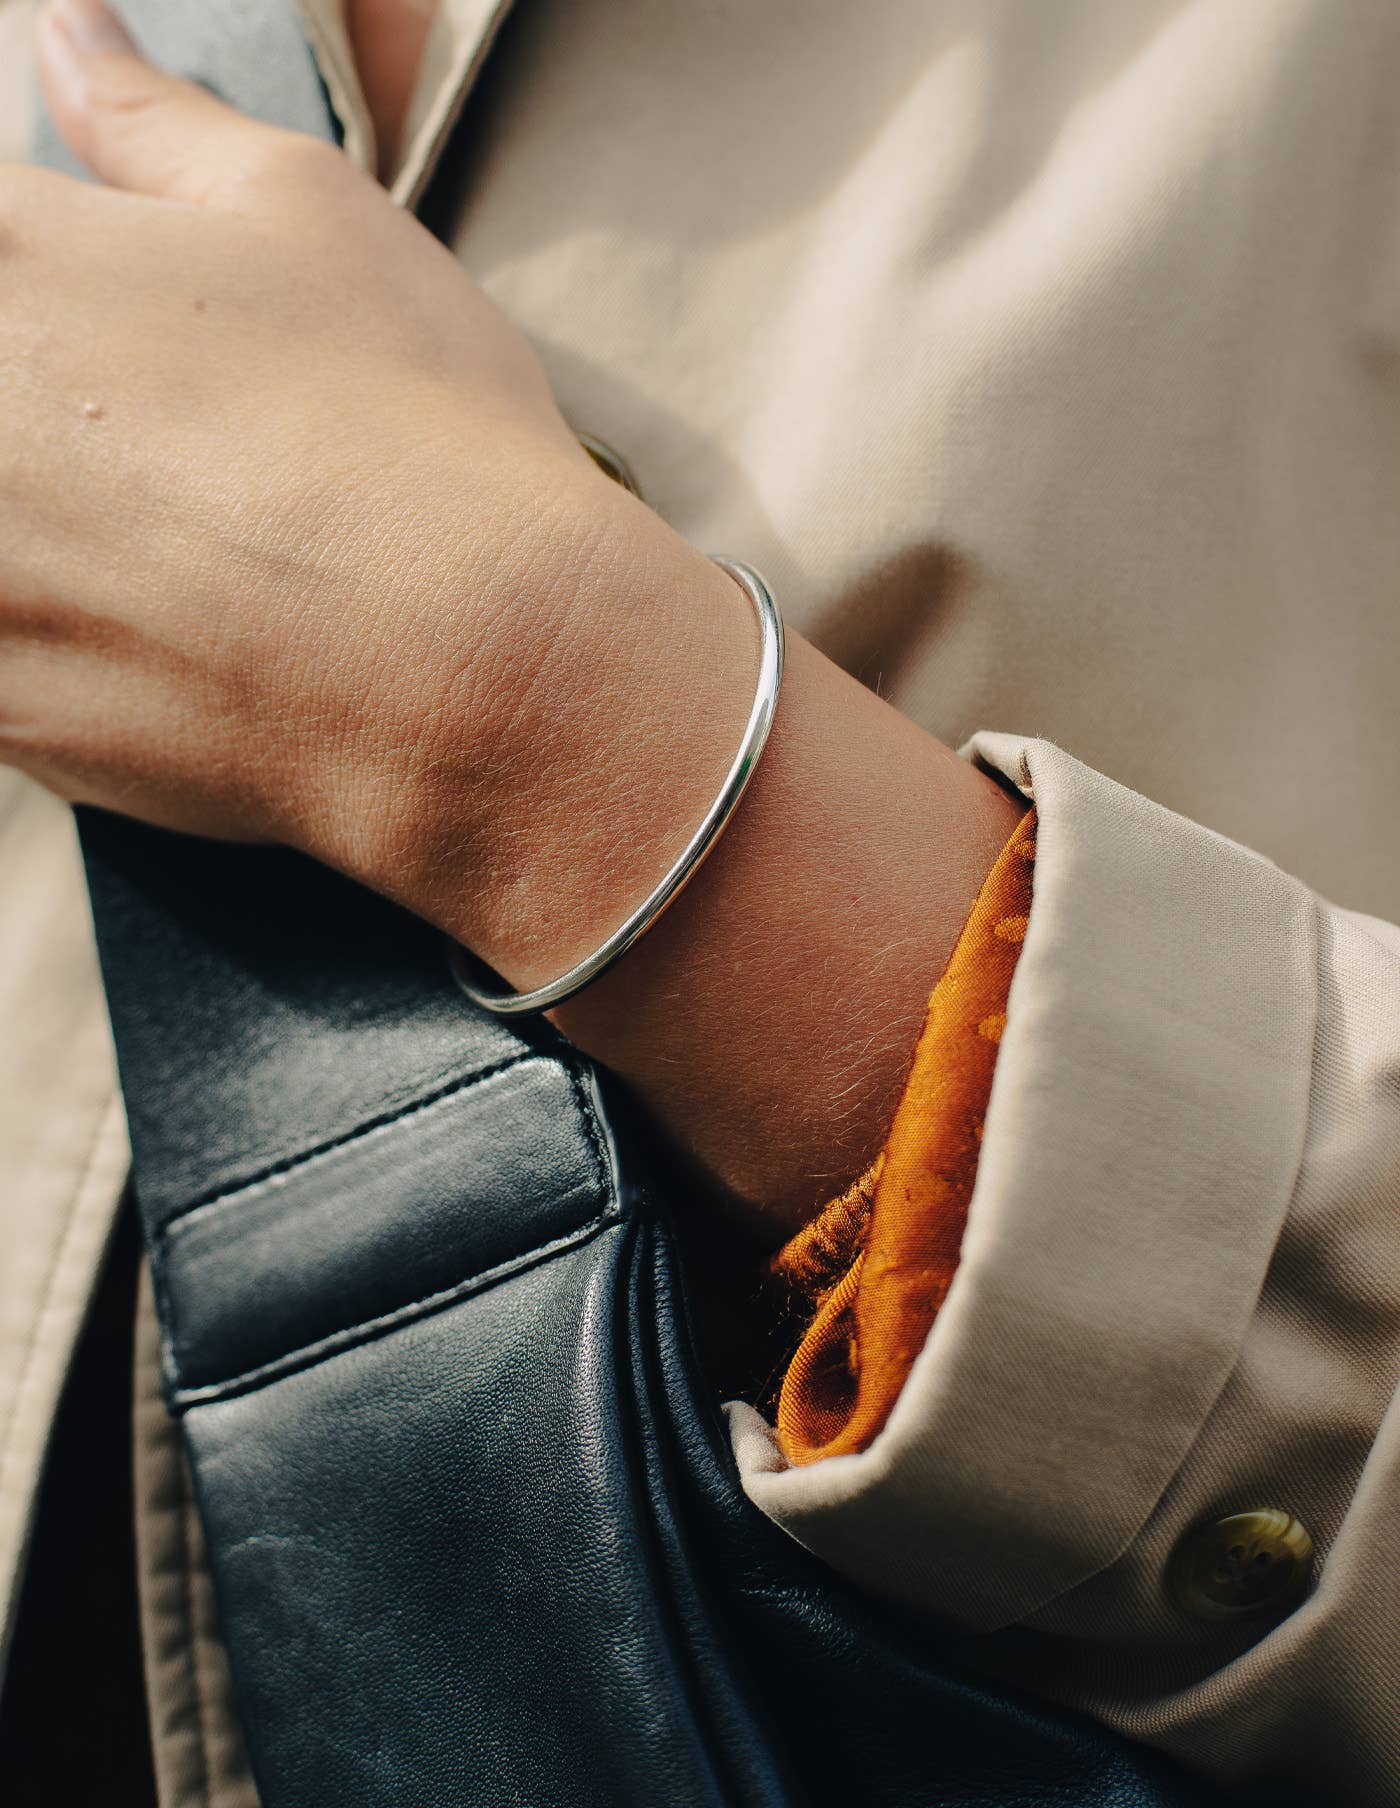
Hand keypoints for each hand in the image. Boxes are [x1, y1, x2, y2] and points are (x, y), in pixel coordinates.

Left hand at [5, 0, 733, 896]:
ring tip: (171, 551)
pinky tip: (154, 641)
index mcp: (7, 259)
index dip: (51, 288)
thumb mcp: (309, 219)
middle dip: (52, 415)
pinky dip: (53, 642)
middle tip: (170, 460)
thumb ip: (152, 124)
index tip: (115, 342)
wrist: (484, 672)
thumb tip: (66, 38)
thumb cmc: (417, 429)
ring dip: (49, 533)